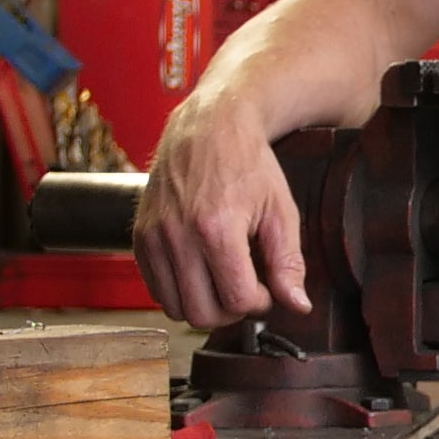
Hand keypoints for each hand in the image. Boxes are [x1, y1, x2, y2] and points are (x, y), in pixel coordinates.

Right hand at [133, 104, 312, 326]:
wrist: (209, 125)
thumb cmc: (248, 164)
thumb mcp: (280, 210)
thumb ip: (289, 263)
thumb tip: (298, 306)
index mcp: (216, 227)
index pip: (237, 299)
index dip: (260, 302)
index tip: (266, 288)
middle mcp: (178, 234)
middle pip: (202, 313)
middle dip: (231, 310)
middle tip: (245, 288)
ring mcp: (154, 236)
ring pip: (176, 308)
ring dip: (204, 305)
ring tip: (223, 280)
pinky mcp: (140, 237)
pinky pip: (156, 289)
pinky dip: (180, 292)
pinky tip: (200, 272)